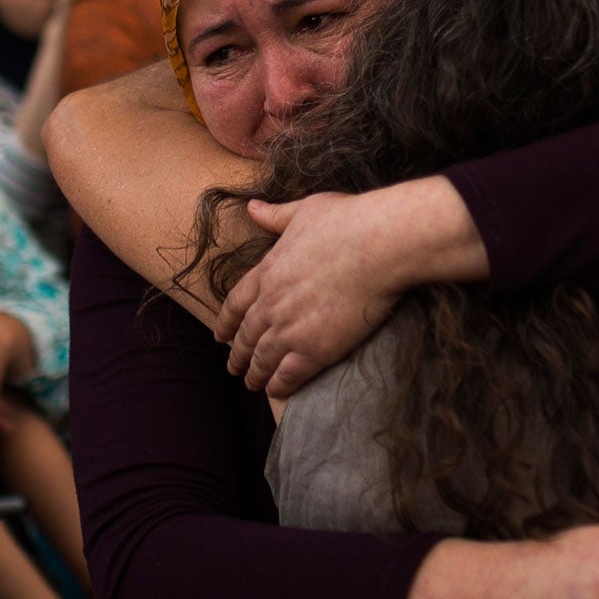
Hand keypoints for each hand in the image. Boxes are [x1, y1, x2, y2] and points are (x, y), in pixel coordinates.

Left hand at [218, 192, 407, 396]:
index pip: (236, 303)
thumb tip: (251, 206)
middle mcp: (271, 304)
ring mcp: (290, 329)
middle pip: (246, 336)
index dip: (227, 322)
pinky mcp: (314, 350)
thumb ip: (275, 215)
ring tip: (251, 383)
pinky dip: (278, 386)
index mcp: (267, 271)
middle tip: (233, 367)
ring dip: (255, 374)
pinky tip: (275, 392)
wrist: (378, 245)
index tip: (220, 335)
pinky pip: (288, 376)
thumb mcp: (304, 210)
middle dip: (238, 354)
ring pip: (262, 359)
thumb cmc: (347, 221)